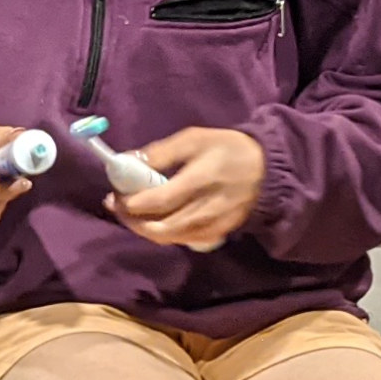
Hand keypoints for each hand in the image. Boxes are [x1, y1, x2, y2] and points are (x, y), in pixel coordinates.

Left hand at [110, 126, 268, 248]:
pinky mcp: (217, 234)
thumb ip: (161, 152)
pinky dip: (162, 233)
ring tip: (131, 214)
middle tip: (117, 207)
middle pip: (160, 227)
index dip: (131, 203)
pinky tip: (154, 221)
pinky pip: (181, 241)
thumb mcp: (195, 139)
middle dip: (131, 220)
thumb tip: (128, 162)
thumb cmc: (227, 149)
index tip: (114, 195)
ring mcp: (213, 225)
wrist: (267, 171)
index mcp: (200, 179)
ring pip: (168, 238)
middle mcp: (206, 208)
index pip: (158, 201)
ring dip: (143, 229)